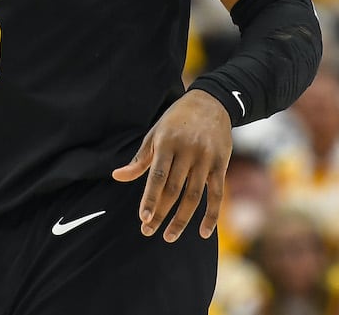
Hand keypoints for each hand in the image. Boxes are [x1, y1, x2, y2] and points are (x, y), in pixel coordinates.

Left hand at [111, 90, 231, 241]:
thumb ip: (140, 159)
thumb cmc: (176, 120)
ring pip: (194, 195)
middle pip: (174, 189)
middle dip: (161, 213)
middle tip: (148, 231)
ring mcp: (206, 158)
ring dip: (181, 219)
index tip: (143, 217)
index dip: (150, 198)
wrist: (211, 101)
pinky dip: (212, 215)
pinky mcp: (221, 164)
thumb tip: (117, 177)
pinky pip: (217, 194)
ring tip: (169, 236)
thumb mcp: (155, 134)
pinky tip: (203, 232)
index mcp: (168, 143)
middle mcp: (188, 151)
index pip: (158, 176)